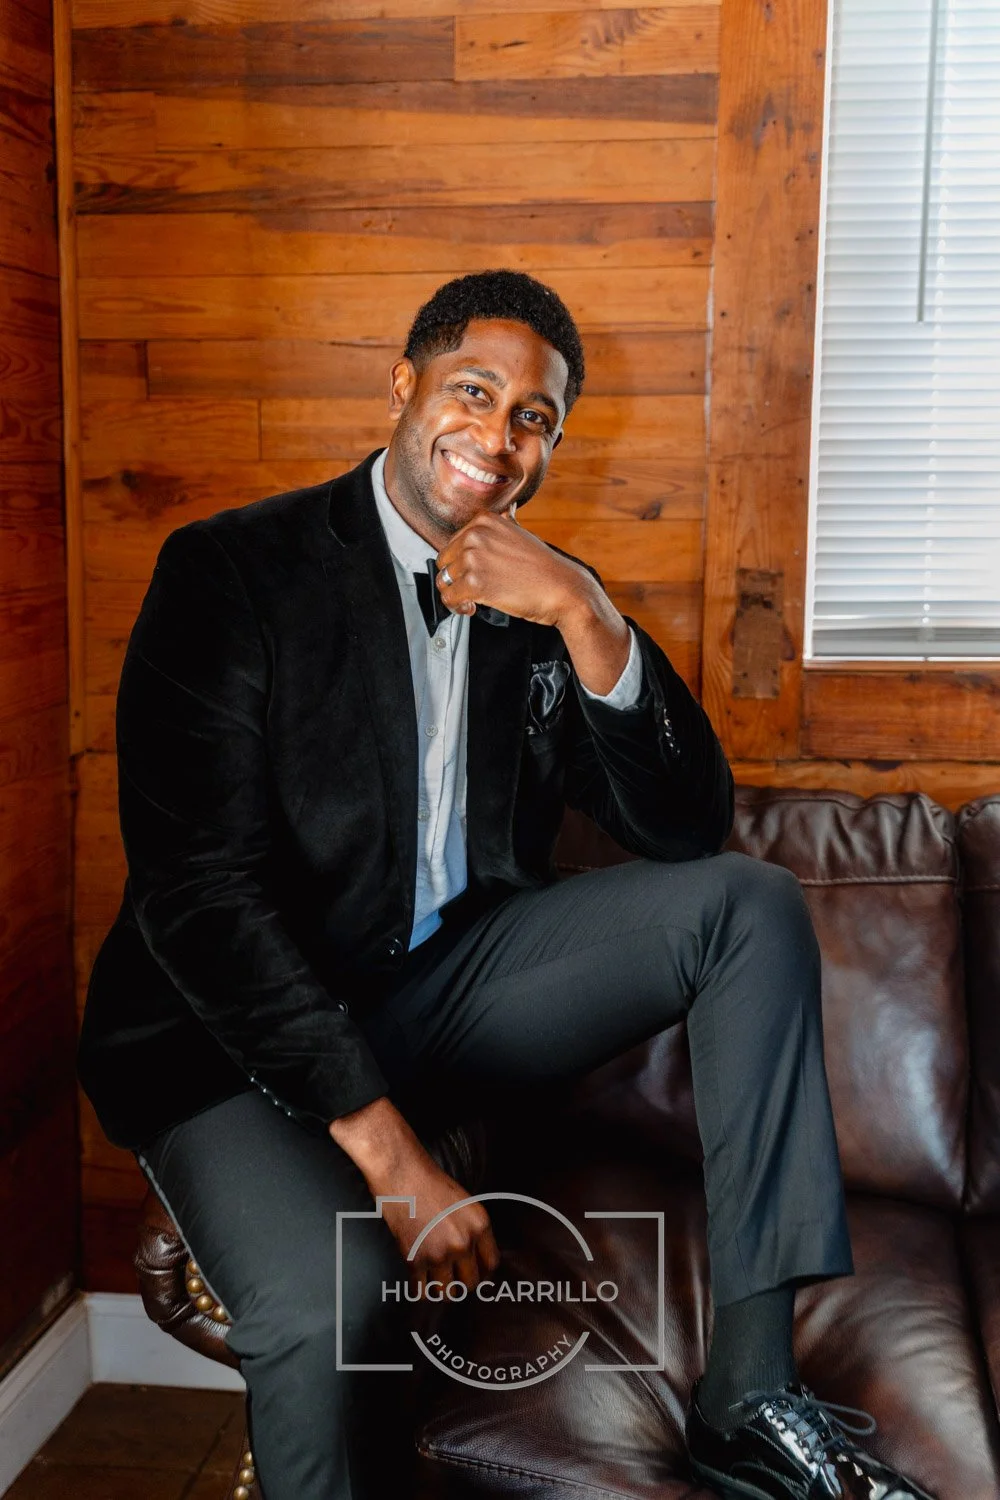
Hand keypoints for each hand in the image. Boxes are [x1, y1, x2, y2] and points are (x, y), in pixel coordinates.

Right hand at [376, 1153, 500, 1299]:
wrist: (402, 1173)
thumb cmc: (431, 1182)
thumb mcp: (465, 1202)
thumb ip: (473, 1229)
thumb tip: (476, 1256)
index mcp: (480, 1225)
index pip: (491, 1264)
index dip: (482, 1272)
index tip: (474, 1272)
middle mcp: (463, 1242)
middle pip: (471, 1283)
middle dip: (462, 1283)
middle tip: (453, 1278)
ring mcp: (439, 1253)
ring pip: (447, 1292)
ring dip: (441, 1289)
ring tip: (435, 1281)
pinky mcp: (414, 1259)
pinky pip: (421, 1291)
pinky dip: (419, 1290)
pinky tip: (418, 1282)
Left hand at [437, 512, 632, 693]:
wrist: (563, 589)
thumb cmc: (544, 568)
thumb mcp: (520, 534)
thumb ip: (503, 525)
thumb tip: (503, 513)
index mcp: (484, 520)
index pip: (453, 542)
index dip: (460, 562)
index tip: (472, 573)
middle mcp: (476, 535)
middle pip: (444, 560)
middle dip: (455, 578)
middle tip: (470, 591)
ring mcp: (474, 558)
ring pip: (443, 580)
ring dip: (455, 595)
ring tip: (471, 601)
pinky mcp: (475, 584)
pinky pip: (449, 598)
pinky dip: (456, 607)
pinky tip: (472, 608)